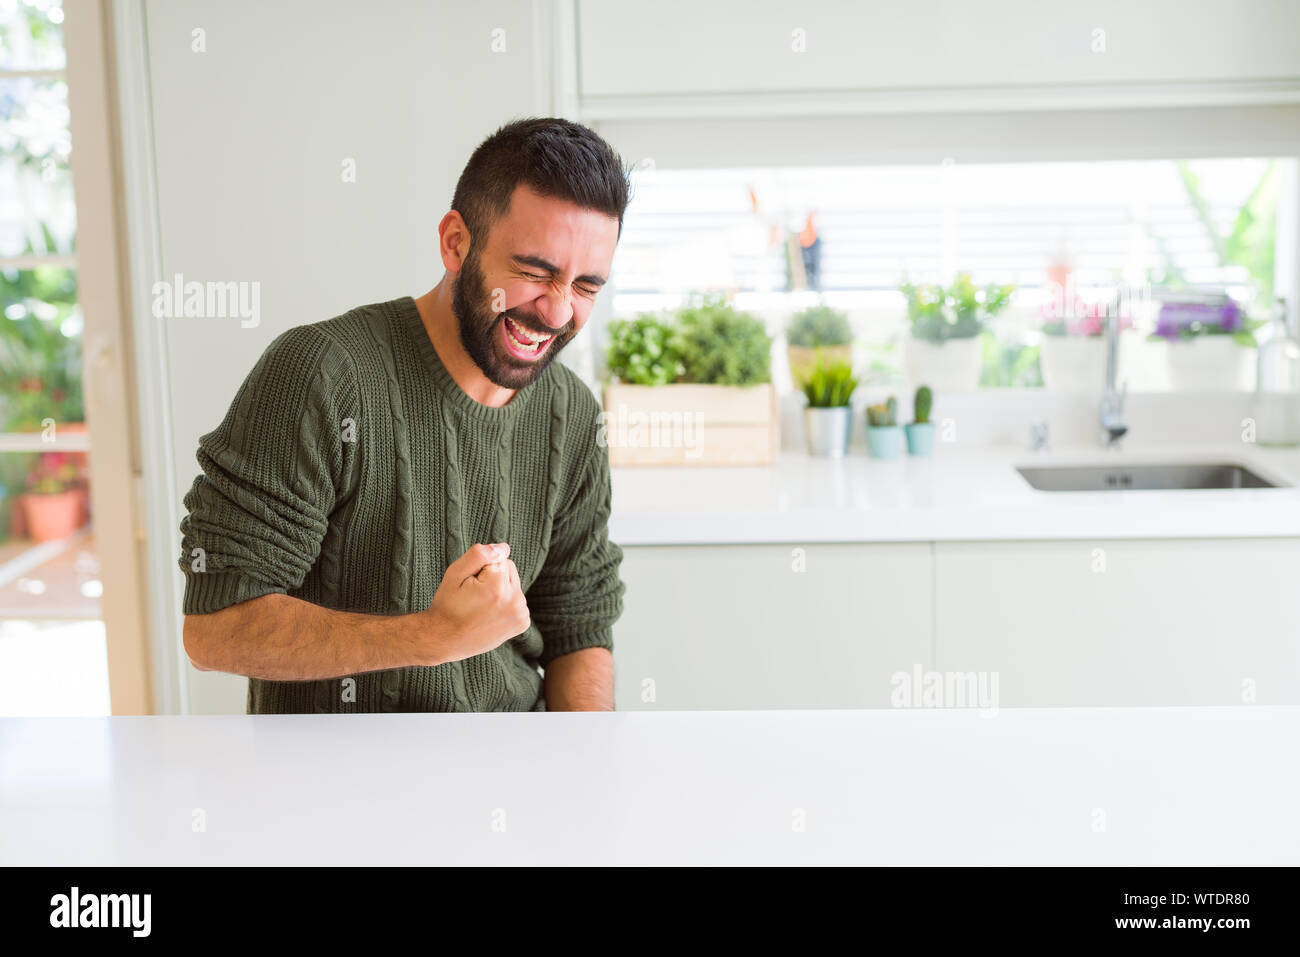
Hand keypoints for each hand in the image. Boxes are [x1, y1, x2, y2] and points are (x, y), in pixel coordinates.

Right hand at [421, 542, 529, 664]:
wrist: (446, 639)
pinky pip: (517, 600)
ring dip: (500, 590)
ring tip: (482, 606)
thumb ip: (479, 554)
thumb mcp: (455, 574)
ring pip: (513, 584)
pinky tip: (490, 615)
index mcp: (498, 587)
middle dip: (494, 576)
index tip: (470, 585)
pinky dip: (506, 603)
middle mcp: (514, 600)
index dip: (482, 568)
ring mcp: (521, 614)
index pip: (499, 557)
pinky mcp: (523, 622)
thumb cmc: (448, 605)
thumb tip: (504, 548)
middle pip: (509, 569)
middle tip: (475, 595)